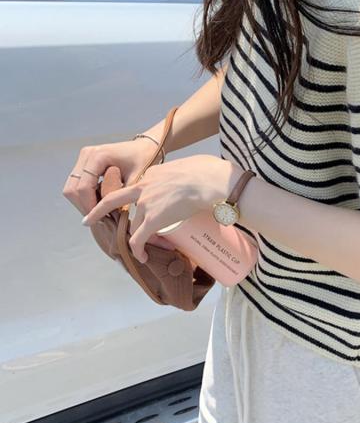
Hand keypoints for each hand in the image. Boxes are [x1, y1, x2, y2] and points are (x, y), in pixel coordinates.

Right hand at [62, 136, 163, 216]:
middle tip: (101, 218)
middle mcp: (87, 154)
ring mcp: (83, 157)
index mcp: (99, 156)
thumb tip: (106, 214)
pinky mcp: (84, 162)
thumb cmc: (145, 160)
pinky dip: (85, 196)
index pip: (84, 188)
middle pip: (72, 189)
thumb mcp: (136, 179)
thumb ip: (121, 195)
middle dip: (84, 206)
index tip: (102, 218)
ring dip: (83, 203)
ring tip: (102, 211)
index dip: (90, 206)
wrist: (145, 147)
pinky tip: (100, 202)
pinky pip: (76, 184)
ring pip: (71, 189)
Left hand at [81, 155, 243, 262]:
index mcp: (151, 174)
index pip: (139, 188)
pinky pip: (138, 238)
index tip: (133, 203)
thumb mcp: (189, 165)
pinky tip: (141, 257)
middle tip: (89, 219)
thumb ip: (185, 173)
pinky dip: (138, 249)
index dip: (138, 199)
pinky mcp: (153, 219)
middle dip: (100, 210)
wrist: (208, 180)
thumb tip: (198, 177)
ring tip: (141, 250)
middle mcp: (143, 187)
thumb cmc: (207, 171)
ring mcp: (146, 203)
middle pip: (115, 200)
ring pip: (133, 225)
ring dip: (136, 239)